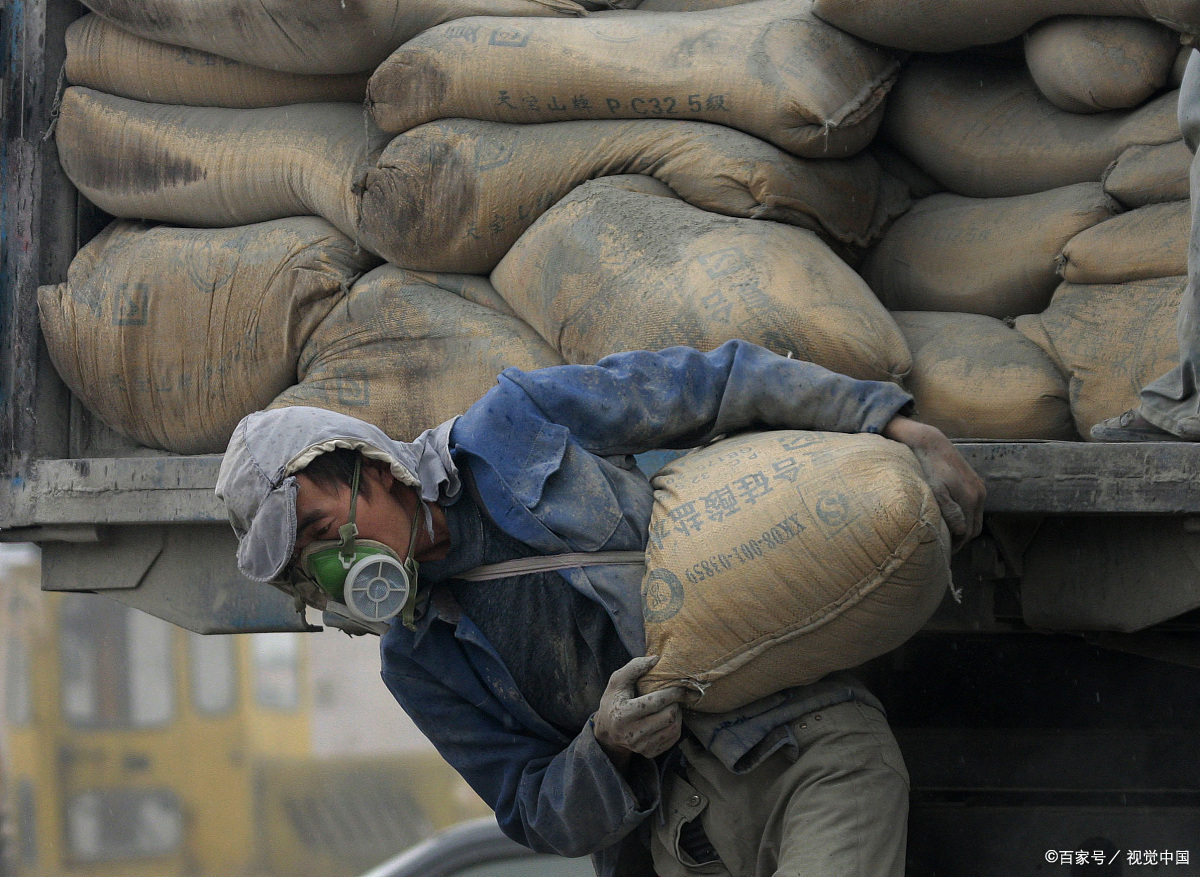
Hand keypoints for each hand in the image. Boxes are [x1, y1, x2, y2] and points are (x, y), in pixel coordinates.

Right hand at [593, 656, 687, 770]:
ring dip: (678, 714)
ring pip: (674, 729)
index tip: (679, 685)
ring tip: (671, 706)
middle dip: (676, 704)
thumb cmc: (614, 701)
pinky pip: (673, 739)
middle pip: (669, 717)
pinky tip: (668, 717)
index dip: (672, 692)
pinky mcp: (649, 752)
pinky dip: (675, 726)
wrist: (607, 730)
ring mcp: (641, 746)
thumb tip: (656, 659)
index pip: (656, 702)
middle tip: (674, 696)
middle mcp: (632, 733)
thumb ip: (634, 667)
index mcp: (623, 714)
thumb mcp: (617, 681)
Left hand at [883, 415, 984, 550]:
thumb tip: (961, 531)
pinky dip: (967, 515)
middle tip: (948, 545)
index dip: (957, 543)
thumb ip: (949, 511)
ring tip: (949, 533)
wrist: (933, 444)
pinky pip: (975, 505)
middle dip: (963, 538)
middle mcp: (979, 494)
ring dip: (965, 526)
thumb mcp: (935, 490)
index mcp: (971, 499)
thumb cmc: (929, 468)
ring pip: (976, 516)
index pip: (968, 531)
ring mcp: (979, 488)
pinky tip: (953, 515)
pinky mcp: (976, 482)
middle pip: (975, 527)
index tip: (945, 550)